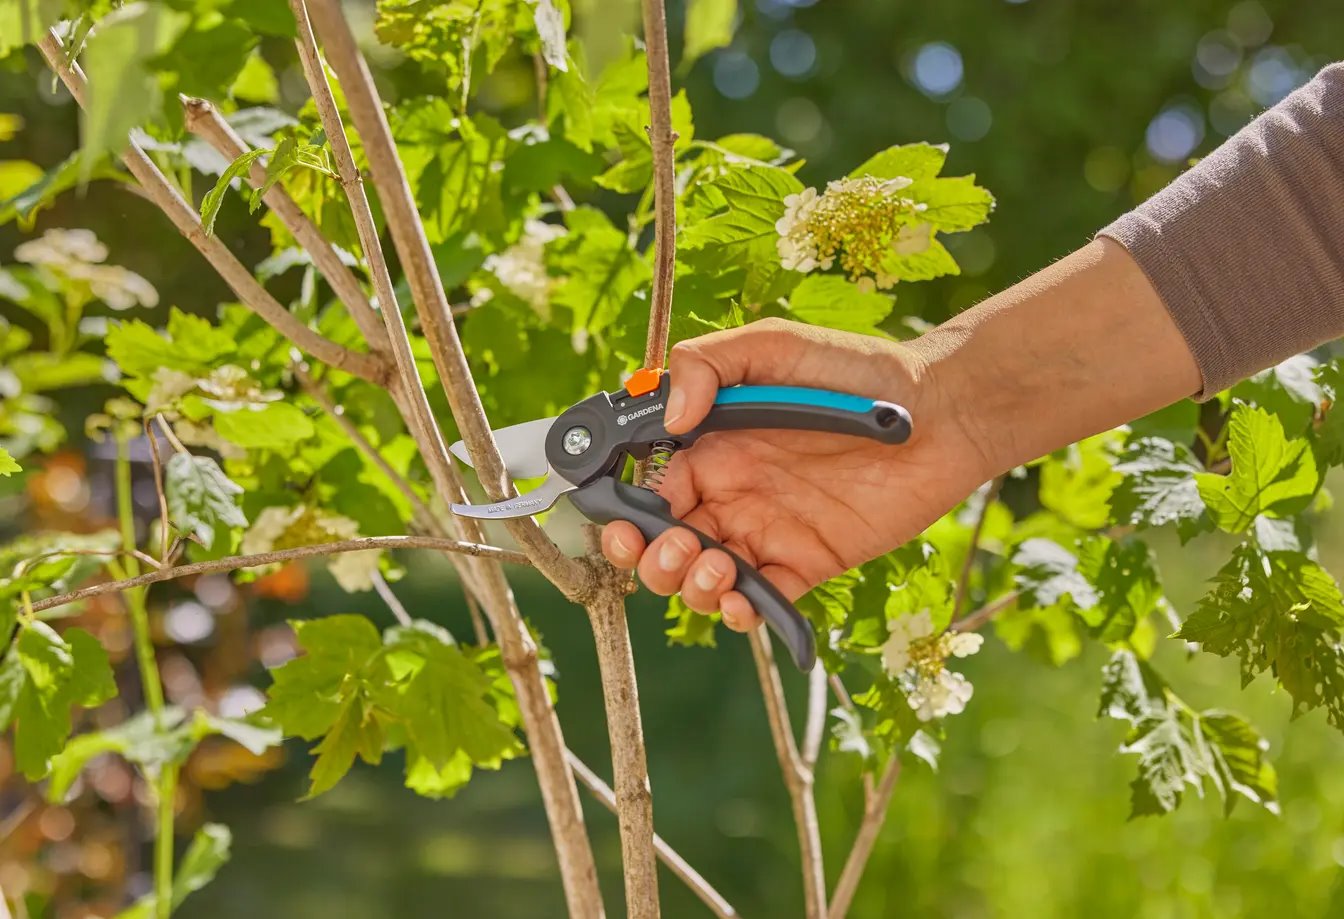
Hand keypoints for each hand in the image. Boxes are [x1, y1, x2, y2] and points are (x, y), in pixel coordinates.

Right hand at [600, 318, 993, 631]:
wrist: (941, 412)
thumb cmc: (855, 369)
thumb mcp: (774, 345)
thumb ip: (708, 365)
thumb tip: (671, 417)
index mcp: (712, 446)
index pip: (646, 486)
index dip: (626, 509)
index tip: (624, 517)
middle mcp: (730, 492)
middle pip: (662, 542)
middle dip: (648, 557)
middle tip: (672, 548)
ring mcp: (766, 531)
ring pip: (701, 578)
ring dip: (689, 587)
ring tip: (715, 568)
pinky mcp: (806, 564)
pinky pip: (760, 601)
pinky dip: (738, 613)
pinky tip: (739, 601)